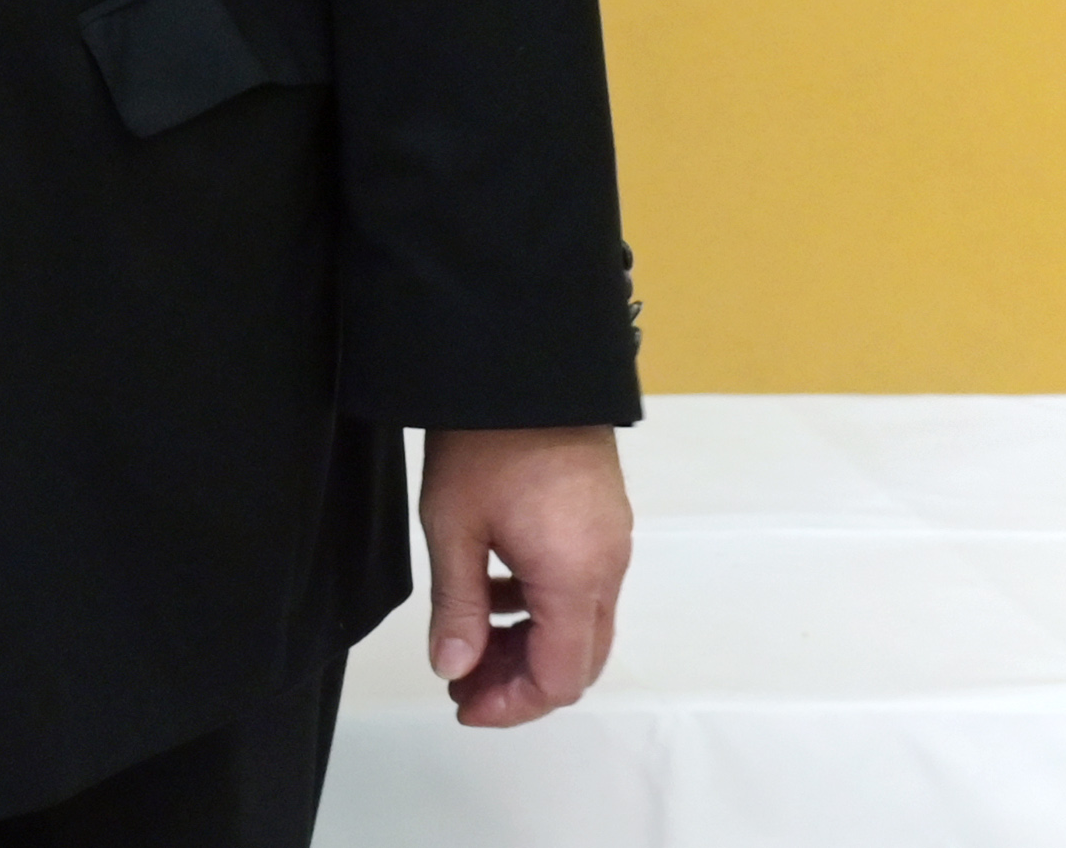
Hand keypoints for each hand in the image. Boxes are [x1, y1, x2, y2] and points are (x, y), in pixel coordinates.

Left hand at [417, 422, 629, 725]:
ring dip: (530, 644)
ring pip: (583, 625)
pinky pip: (584, 587)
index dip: (511, 705)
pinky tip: (495, 589)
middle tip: (463, 678)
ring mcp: (612, 542)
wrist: (526, 360)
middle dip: (520, 681)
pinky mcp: (604, 520)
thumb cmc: (487, 437)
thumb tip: (454, 667)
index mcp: (575, 577)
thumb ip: (457, 606)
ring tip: (470, 636)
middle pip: (579, 660)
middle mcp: (607, 567)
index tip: (463, 702)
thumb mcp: (453, 526)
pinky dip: (543, 607)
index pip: (559, 679)